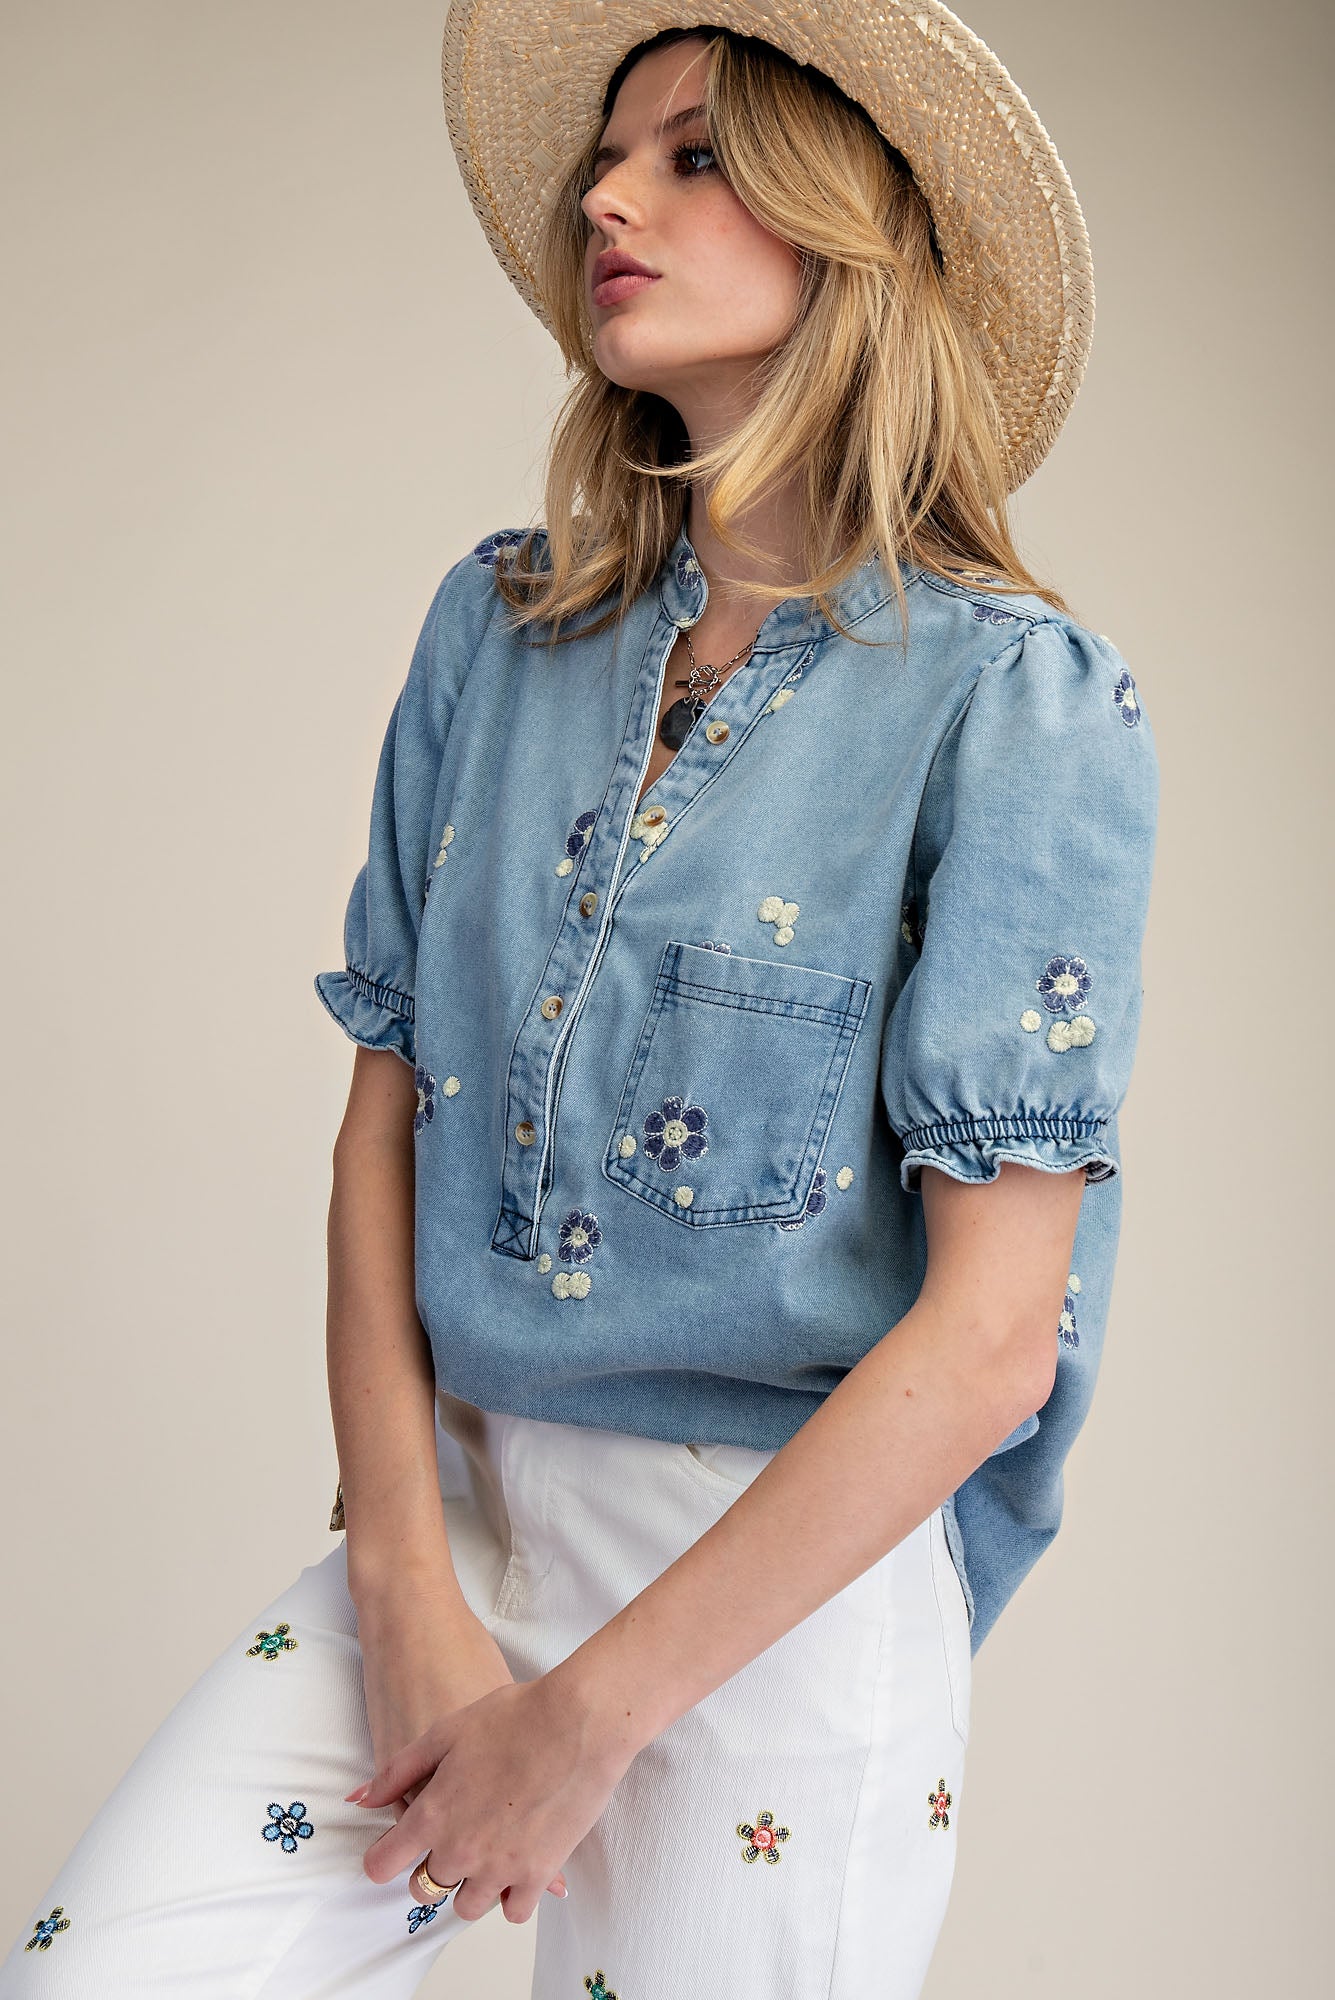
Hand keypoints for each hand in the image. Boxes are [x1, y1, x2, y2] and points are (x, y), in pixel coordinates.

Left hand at [346, 1668, 636, 1923]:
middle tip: (451, 1840)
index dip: (382, 1858)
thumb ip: (399, 1770)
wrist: (579, 1722)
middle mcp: (459, 1850)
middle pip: (424, 1888)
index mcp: (432, 1814)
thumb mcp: (446, 1731)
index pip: (382, 1865)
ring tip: (486, 1853)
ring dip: (469, 1886)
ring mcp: (499, 1867)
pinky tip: (517, 1867)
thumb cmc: (514, 1717)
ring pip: (466, 1907)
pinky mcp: (537, 1875)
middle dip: (430, 1869)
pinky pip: (512, 1912)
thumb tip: (361, 1798)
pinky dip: (511, 1896)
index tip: (394, 1851)